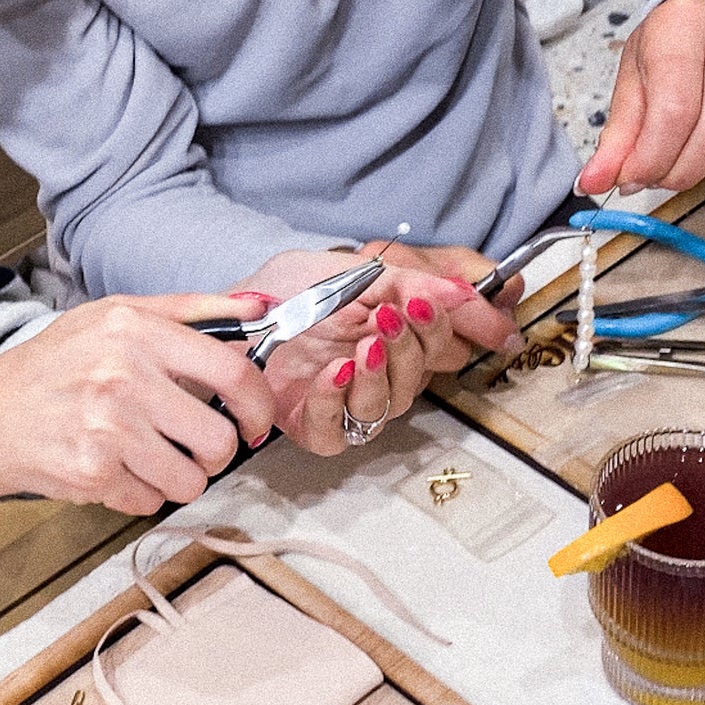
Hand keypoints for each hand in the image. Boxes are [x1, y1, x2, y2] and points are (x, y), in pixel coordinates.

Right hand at [0, 292, 277, 514]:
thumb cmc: (55, 367)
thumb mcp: (113, 316)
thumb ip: (188, 310)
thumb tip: (257, 309)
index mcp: (134, 330)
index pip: (232, 371)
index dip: (257, 404)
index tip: (254, 421)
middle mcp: (123, 376)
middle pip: (219, 438)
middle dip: (217, 453)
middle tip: (198, 448)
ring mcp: (108, 428)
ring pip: (191, 479)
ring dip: (179, 477)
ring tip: (148, 457)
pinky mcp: (93, 473)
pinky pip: (151, 500)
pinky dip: (140, 493)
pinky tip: (113, 468)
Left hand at [266, 267, 518, 457]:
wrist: (237, 308)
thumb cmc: (294, 287)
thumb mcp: (360, 272)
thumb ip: (415, 284)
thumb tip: (467, 293)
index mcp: (398, 336)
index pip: (445, 343)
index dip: (452, 330)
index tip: (441, 308)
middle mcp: (380, 373)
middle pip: (420, 378)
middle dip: (411, 346)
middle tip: (391, 316)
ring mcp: (348, 402)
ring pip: (387, 408)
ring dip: (380, 375)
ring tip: (363, 346)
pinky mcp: (314, 426)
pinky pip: (339, 432)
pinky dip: (337, 401)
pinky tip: (333, 373)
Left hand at [576, 0, 704, 196]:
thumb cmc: (676, 40)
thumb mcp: (635, 75)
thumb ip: (617, 134)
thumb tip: (594, 180)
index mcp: (682, 25)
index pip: (672, 111)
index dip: (651, 159)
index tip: (632, 178)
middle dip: (680, 170)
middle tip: (658, 176)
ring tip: (686, 152)